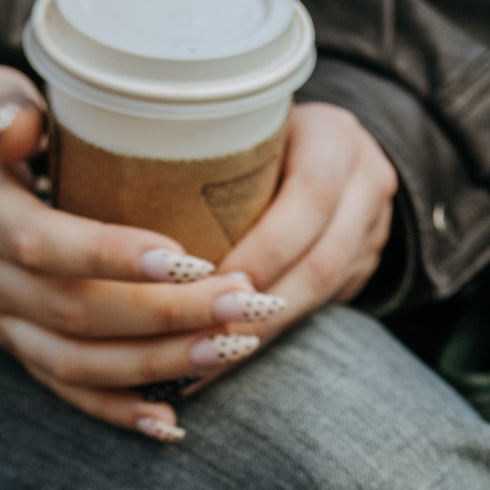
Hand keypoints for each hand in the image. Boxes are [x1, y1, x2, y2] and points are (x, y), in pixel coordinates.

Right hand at [0, 62, 281, 437]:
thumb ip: (1, 106)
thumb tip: (22, 127)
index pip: (43, 245)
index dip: (110, 256)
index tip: (186, 258)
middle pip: (77, 314)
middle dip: (166, 315)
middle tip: (244, 300)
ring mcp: (4, 325)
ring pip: (80, 363)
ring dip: (160, 364)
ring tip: (232, 346)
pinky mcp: (21, 350)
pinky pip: (69, 391)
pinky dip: (120, 412)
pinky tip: (172, 422)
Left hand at [176, 97, 395, 386]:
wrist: (328, 146)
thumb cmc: (259, 133)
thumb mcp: (240, 127)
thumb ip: (206, 155)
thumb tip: (114, 200)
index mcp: (334, 139)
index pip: (310, 197)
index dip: (265, 247)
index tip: (213, 278)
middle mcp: (366, 184)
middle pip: (322, 260)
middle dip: (261, 308)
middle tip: (205, 336)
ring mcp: (374, 231)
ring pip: (325, 294)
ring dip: (264, 333)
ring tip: (207, 362)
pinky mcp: (364, 267)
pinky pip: (321, 308)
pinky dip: (269, 336)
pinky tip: (223, 359)